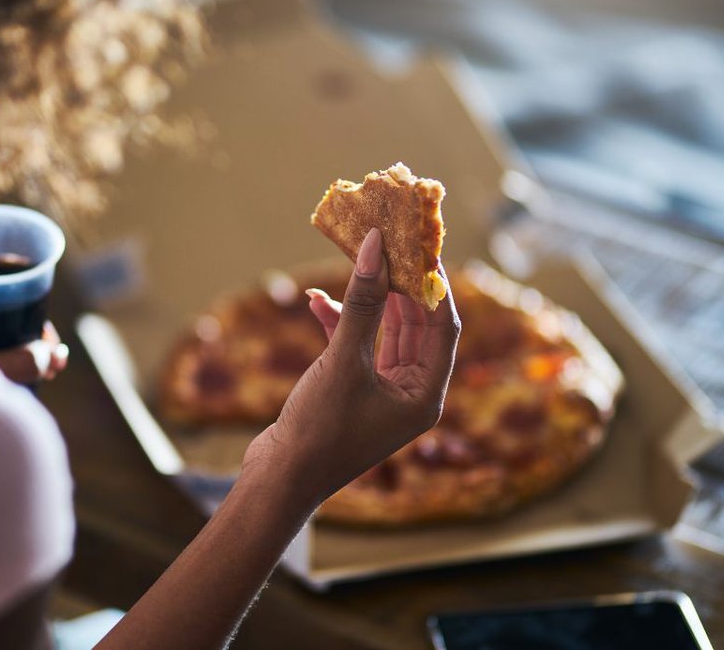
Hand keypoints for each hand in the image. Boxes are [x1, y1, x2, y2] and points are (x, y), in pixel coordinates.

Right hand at [242, 228, 458, 505]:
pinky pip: (357, 348)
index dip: (435, 284)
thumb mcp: (343, 361)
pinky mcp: (354, 392)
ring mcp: (383, 393)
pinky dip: (340, 324)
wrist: (279, 479)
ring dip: (367, 300)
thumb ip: (362, 303)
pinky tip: (317, 301)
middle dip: (400, 285)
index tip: (421, 245)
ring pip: (384, 332)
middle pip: (417, 325)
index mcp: (426, 395)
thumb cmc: (319, 429)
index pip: (444, 326)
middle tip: (389, 244)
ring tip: (355, 261)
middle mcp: (412, 394)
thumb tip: (377, 248)